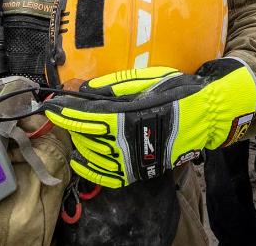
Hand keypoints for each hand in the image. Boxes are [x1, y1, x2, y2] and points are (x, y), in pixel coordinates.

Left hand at [44, 59, 255, 187]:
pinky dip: (89, 168)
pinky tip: (79, 159)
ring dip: (78, 140)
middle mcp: (126, 142)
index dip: (65, 111)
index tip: (50, 105)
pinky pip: (106, 176)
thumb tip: (84, 90)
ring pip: (93, 154)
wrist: (206, 116)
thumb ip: (113, 86)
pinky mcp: (138, 171)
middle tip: (65, 111)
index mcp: (127, 116)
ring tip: (74, 129)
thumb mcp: (146, 80)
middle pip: (86, 134)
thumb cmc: (177, 93)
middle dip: (72, 122)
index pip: (86, 116)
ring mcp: (132, 160)